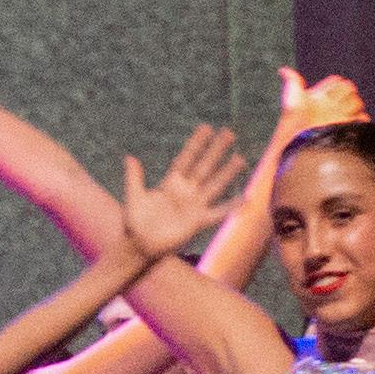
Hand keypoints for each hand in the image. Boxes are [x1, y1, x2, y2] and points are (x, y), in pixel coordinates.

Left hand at [122, 125, 247, 260]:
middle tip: (229, 133)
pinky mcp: (198, 221)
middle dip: (216, 150)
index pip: (187, 158)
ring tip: (240, 158)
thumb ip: (134, 177)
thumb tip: (129, 157)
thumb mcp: (134, 196)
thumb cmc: (135, 223)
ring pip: (215, 185)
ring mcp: (194, 205)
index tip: (207, 127)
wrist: (140, 246)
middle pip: (204, 166)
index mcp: (171, 182)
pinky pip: (218, 213)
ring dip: (227, 172)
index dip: (197, 143)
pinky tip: (245, 199)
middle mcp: (186, 191)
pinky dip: (231, 207)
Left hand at [278, 66, 365, 134]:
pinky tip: (349, 121)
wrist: (299, 140)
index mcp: (320, 95)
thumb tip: (283, 70)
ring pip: (356, 103)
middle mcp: (331, 105)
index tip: (330, 90)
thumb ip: (292, 81)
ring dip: (354, 104)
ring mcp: (338, 116)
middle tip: (338, 102)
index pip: (337, 81)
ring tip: (344, 111)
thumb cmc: (294, 119)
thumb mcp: (293, 97)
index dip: (336, 83)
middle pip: (349, 90)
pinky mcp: (344, 127)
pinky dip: (360, 118)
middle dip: (347, 93)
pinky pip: (360, 119)